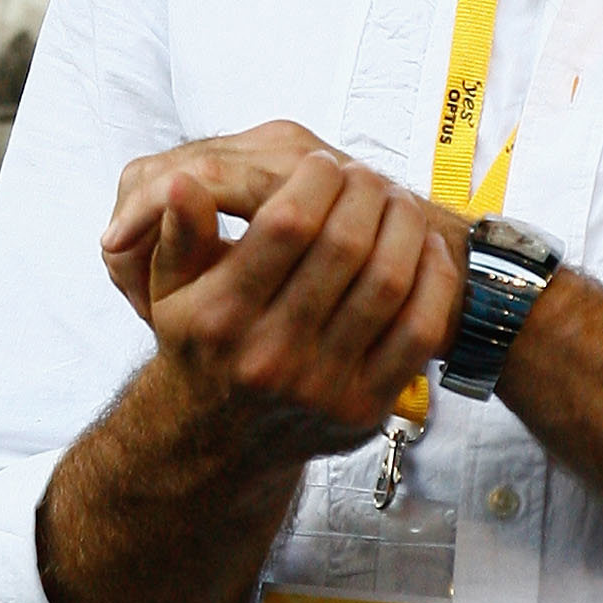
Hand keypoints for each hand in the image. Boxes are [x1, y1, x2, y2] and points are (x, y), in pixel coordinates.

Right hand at [100, 123, 464, 462]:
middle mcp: (271, 355)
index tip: (323, 163)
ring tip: (396, 200)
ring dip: (404, 226)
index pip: (288, 222)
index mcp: (223, 316)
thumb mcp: (169, 290)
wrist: (218, 439)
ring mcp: (322, 386)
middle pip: (345, 245)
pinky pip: (419, 330)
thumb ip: (178, 232)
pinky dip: (432, 281)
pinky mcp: (365, 407)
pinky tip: (423, 249)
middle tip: (367, 175)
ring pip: (388, 281)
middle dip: (365, 193)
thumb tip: (182, 181)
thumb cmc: (202, 344)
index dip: (317, 179)